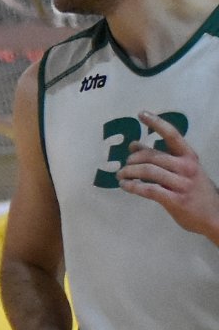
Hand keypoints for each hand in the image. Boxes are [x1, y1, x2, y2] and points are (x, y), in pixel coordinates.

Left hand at [118, 112, 218, 239]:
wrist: (215, 215)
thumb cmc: (194, 190)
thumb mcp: (183, 170)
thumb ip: (161, 158)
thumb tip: (133, 145)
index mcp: (190, 156)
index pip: (172, 134)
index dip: (156, 122)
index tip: (141, 113)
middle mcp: (187, 167)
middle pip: (153, 156)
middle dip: (133, 159)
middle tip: (124, 165)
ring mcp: (182, 183)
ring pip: (149, 172)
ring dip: (129, 172)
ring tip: (120, 175)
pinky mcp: (175, 200)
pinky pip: (149, 190)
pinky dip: (133, 187)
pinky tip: (125, 186)